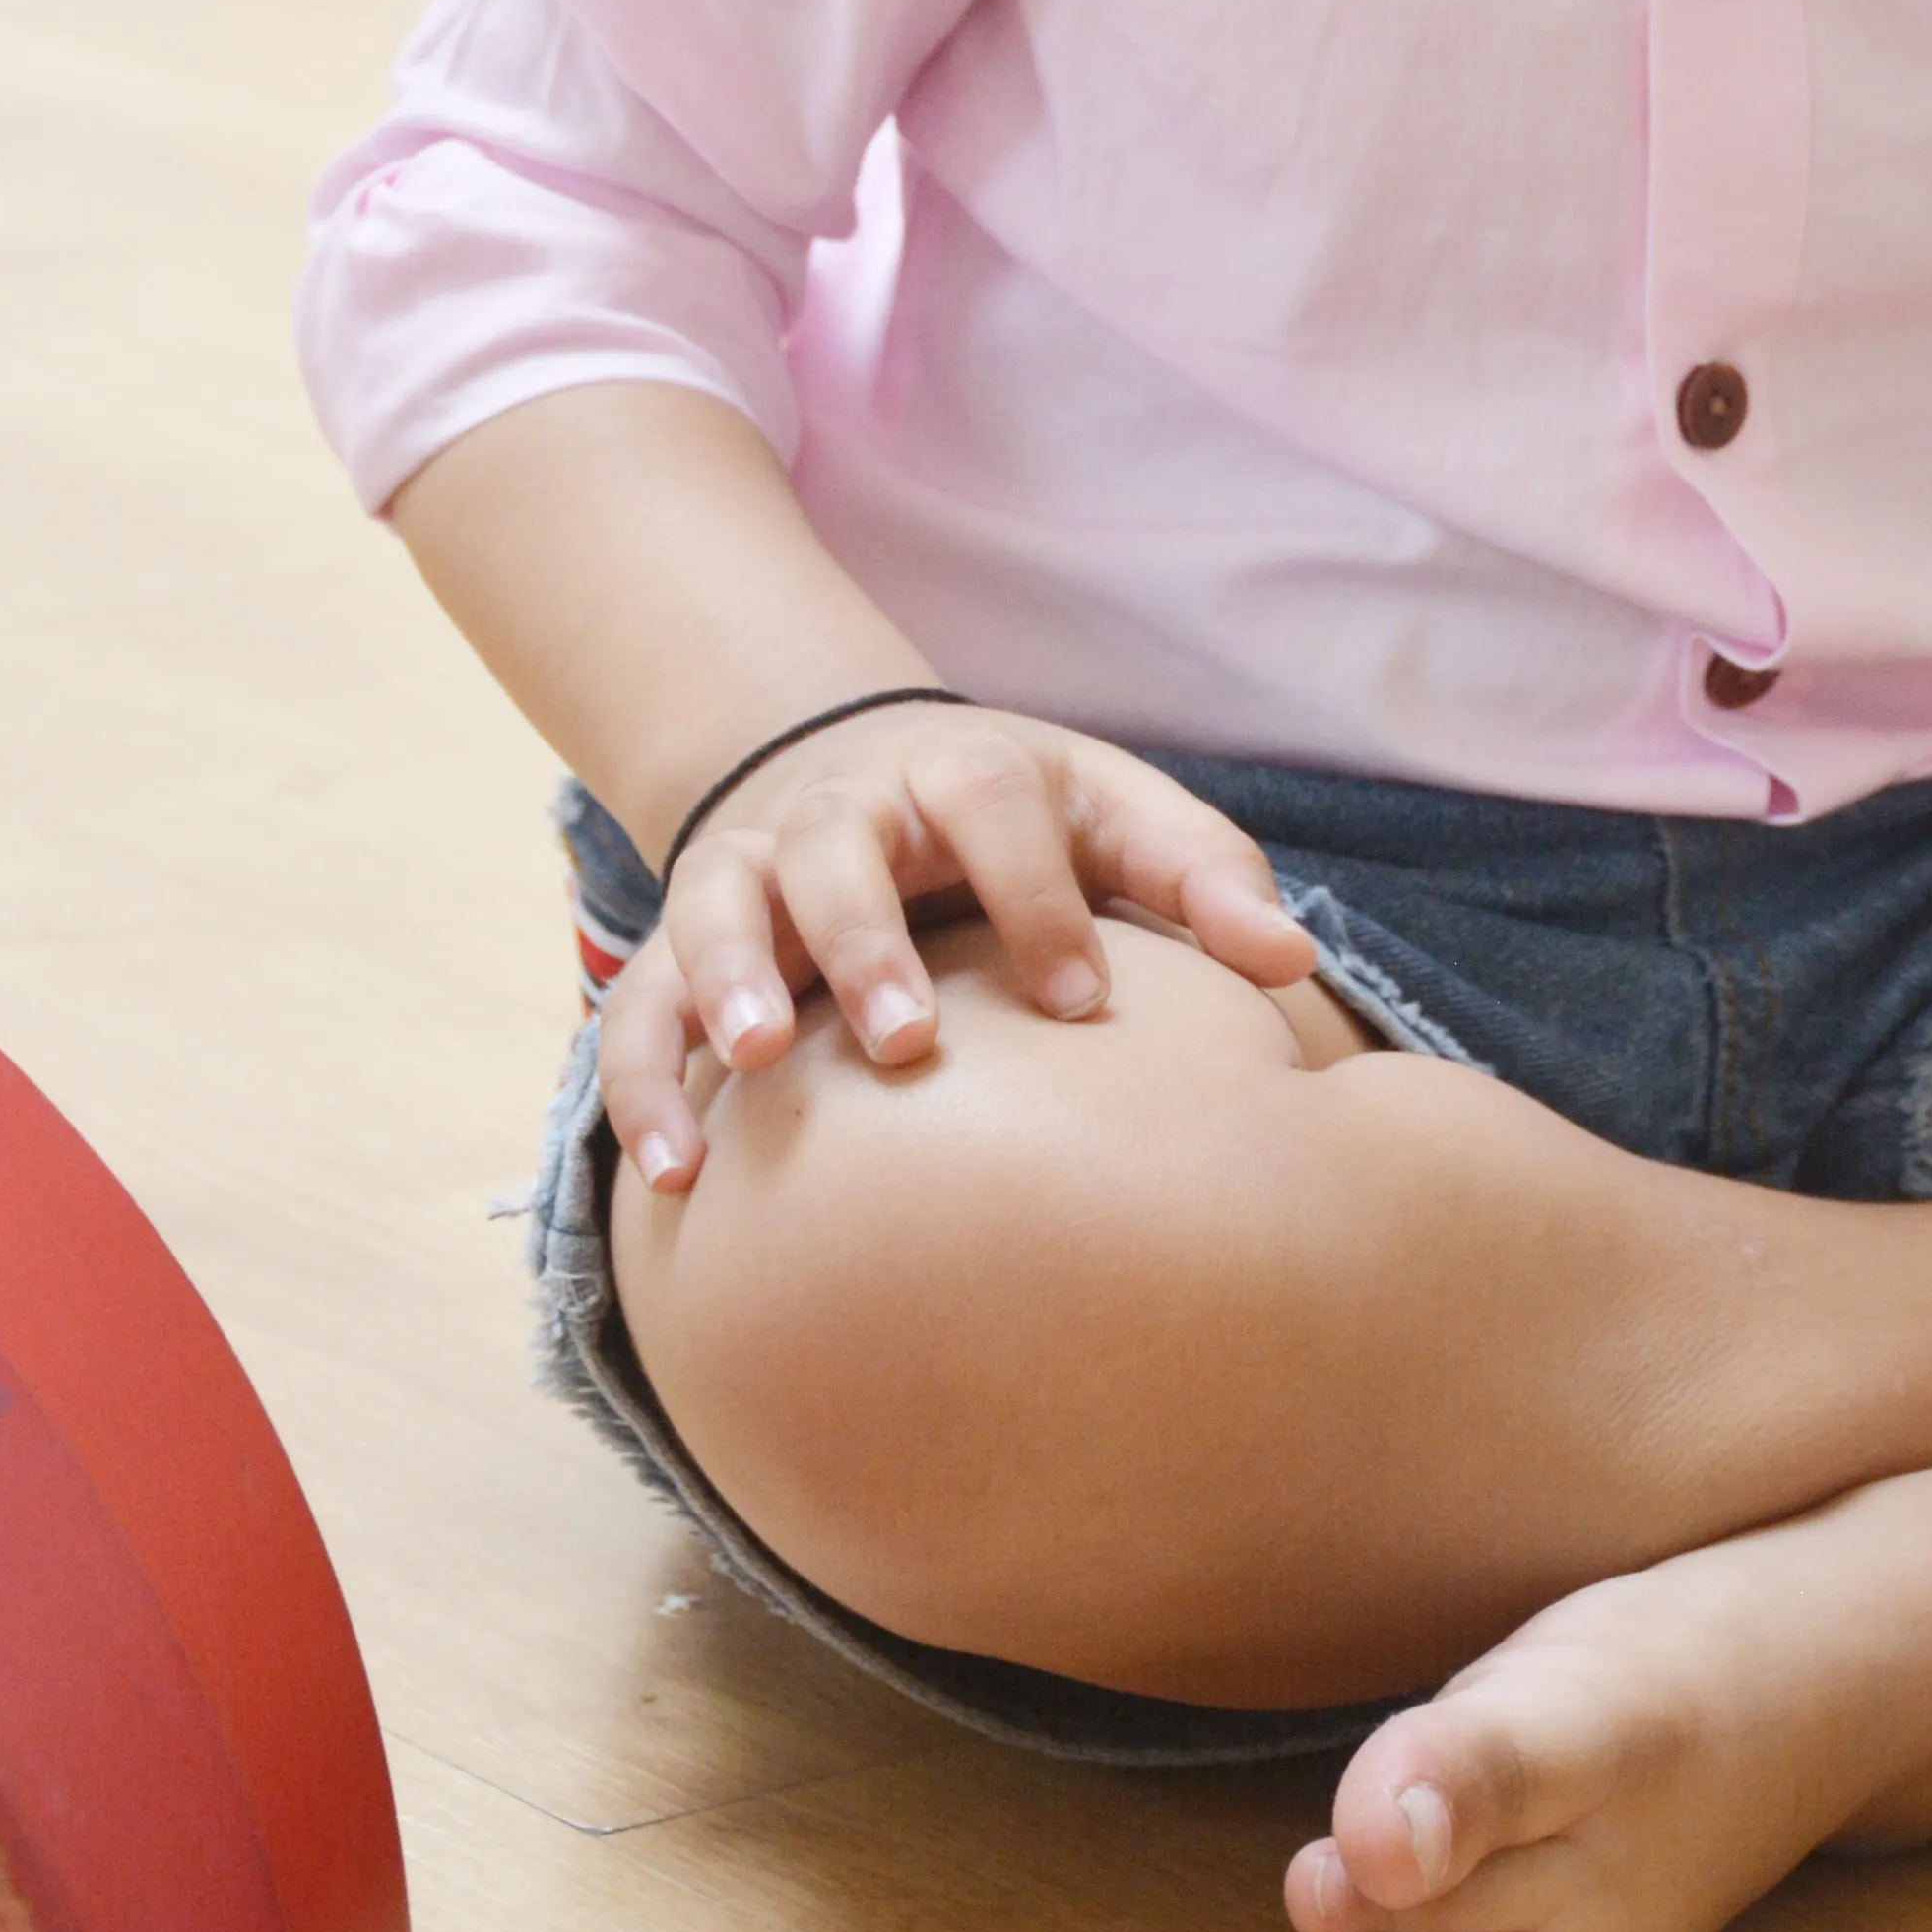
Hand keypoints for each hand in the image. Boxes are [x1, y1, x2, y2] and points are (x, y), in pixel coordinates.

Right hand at [596, 700, 1315, 1191]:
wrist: (854, 764)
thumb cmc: (1015, 817)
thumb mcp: (1113, 812)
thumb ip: (1201, 875)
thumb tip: (1293, 962)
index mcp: (960, 770)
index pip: (997, 808)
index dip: (1039, 900)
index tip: (1085, 1003)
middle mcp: (842, 811)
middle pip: (837, 853)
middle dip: (865, 940)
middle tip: (906, 1039)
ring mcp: (749, 873)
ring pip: (717, 909)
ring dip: (731, 980)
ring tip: (759, 1064)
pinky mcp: (681, 947)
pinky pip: (639, 1004)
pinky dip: (642, 1077)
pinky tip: (671, 1167)